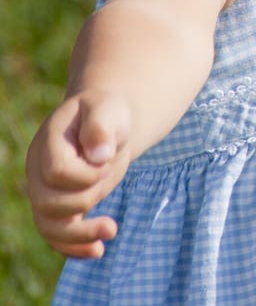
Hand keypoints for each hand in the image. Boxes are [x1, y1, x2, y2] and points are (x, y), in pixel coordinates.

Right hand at [26, 91, 131, 258]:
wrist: (105, 123)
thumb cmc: (106, 114)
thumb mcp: (107, 109)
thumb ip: (101, 127)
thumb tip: (99, 156)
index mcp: (48, 142)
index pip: (57, 172)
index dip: (87, 174)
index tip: (108, 160)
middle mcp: (38, 171)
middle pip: (48, 203)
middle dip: (86, 197)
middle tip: (110, 172)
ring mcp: (45, 191)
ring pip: (49, 227)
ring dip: (80, 235)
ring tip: (112, 231)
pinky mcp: (58, 207)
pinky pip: (57, 237)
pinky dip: (75, 247)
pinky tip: (98, 250)